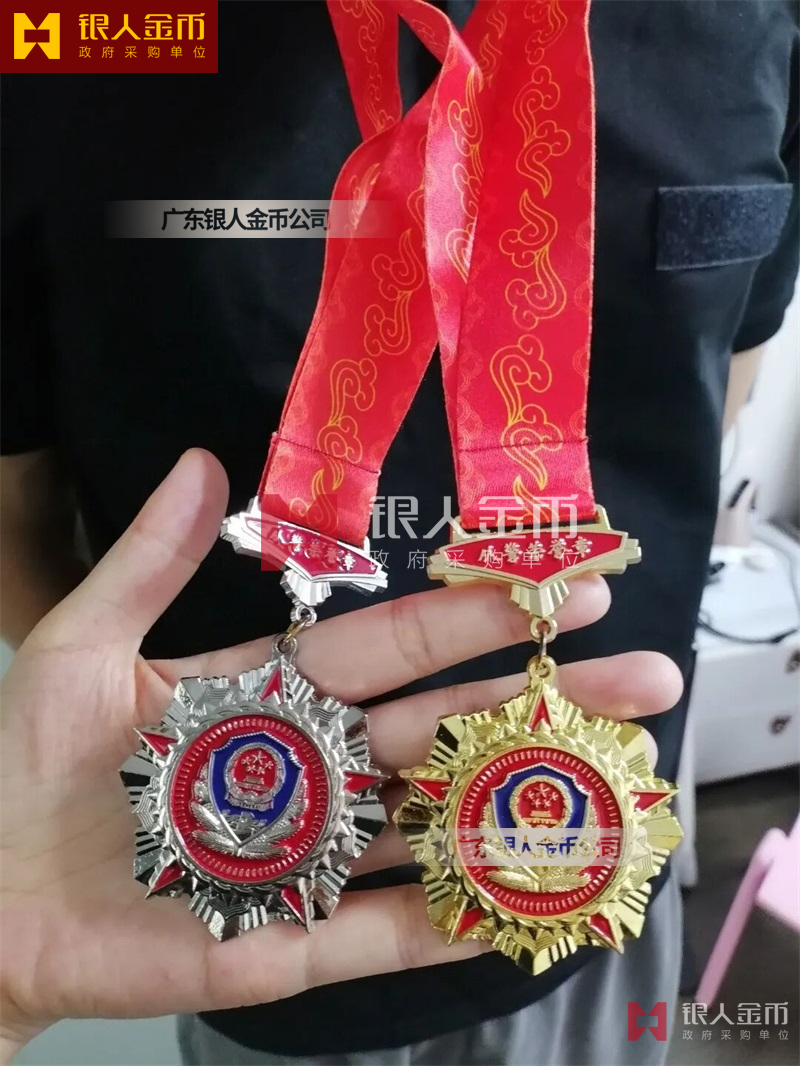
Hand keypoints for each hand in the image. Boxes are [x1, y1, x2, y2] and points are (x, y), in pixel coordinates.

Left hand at [0, 450, 681, 1057]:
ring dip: (521, 808)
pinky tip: (522, 902)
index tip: (557, 587)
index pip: (395, 650)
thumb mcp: (83, 647)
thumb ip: (152, 563)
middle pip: (444, 731)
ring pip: (434, 827)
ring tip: (617, 786)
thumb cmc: (22, 767)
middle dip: (543, 702)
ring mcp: (310, 858)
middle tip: (645, 681)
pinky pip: (383, 933)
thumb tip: (204, 464)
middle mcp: (313, 770)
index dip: (475, 617)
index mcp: (274, 695)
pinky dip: (451, 922)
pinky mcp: (288, 943)